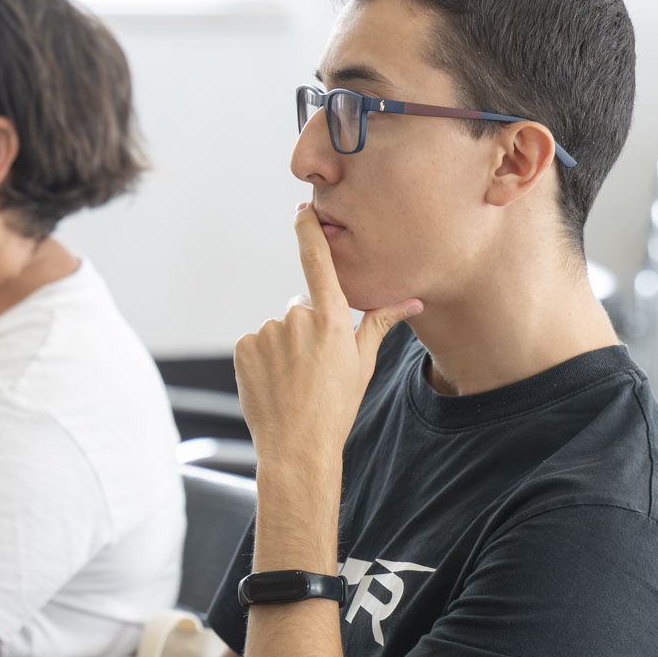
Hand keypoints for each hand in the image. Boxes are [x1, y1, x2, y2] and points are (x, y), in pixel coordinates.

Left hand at [233, 206, 422, 475]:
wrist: (297, 446)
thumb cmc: (337, 406)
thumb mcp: (364, 363)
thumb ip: (381, 322)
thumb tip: (414, 300)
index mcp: (332, 320)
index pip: (318, 262)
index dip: (309, 231)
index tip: (303, 210)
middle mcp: (298, 319)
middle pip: (301, 306)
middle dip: (307, 327)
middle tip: (313, 366)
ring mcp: (267, 331)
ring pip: (279, 327)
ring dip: (285, 346)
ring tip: (294, 379)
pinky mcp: (243, 346)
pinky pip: (257, 342)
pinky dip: (263, 357)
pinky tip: (274, 382)